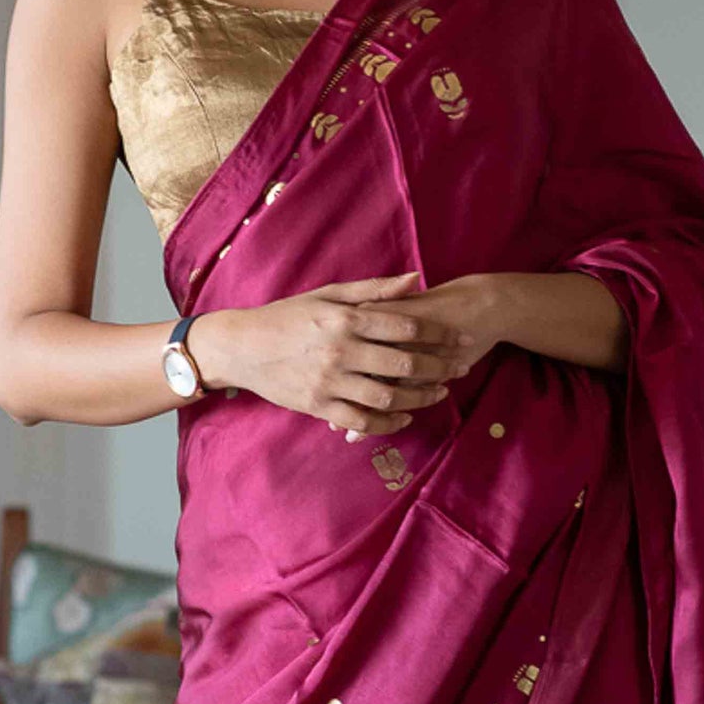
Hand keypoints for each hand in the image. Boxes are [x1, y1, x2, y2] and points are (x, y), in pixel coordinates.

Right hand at [192, 272, 470, 437]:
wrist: (241, 347)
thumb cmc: (287, 315)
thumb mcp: (328, 293)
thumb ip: (373, 289)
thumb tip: (416, 279)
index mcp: (345, 318)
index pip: (404, 325)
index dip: (438, 332)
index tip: (460, 337)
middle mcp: (340, 351)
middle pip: (403, 363)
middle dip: (439, 367)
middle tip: (462, 367)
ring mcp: (329, 382)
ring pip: (387, 397)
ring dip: (420, 398)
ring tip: (440, 393)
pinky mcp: (319, 406)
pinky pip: (362, 422)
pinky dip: (389, 423)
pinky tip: (405, 417)